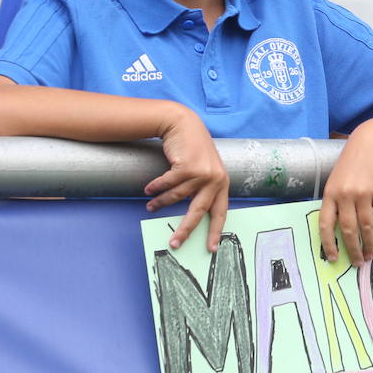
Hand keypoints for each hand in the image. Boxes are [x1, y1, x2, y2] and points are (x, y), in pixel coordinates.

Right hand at [144, 106, 228, 251]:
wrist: (183, 124)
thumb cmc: (193, 149)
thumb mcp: (205, 169)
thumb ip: (203, 189)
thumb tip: (194, 217)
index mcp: (222, 183)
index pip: (221, 212)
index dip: (216, 231)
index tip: (211, 248)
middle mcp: (215, 179)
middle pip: (198, 211)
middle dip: (185, 230)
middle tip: (174, 243)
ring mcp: (202, 172)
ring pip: (177, 196)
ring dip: (161, 202)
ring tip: (151, 206)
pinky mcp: (187, 166)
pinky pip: (167, 184)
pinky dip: (156, 188)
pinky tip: (149, 189)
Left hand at [319, 125, 372, 265]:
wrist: (370, 143)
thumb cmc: (350, 163)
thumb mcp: (336, 180)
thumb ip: (335, 202)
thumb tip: (338, 229)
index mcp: (330, 193)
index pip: (325, 224)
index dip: (328, 243)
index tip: (333, 258)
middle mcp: (345, 195)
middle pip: (348, 230)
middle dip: (353, 250)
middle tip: (357, 262)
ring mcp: (363, 193)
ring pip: (366, 226)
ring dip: (369, 243)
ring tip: (370, 254)